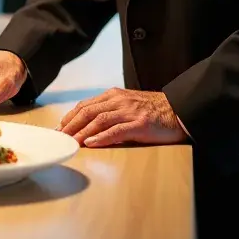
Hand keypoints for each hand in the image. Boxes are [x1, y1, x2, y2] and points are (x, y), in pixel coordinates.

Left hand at [58, 87, 185, 146]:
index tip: (59, 128)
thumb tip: (88, 126)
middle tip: (60, 137)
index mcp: (114, 95)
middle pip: (88, 111)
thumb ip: (110, 111)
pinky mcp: (140, 124)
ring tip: (70, 141)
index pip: (85, 105)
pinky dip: (102, 137)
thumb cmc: (153, 110)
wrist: (179, 110)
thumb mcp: (128, 105)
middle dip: (71, 124)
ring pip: (99, 120)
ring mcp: (129, 112)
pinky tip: (91, 142)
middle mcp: (119, 101)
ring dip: (82, 131)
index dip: (70, 116)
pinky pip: (117, 130)